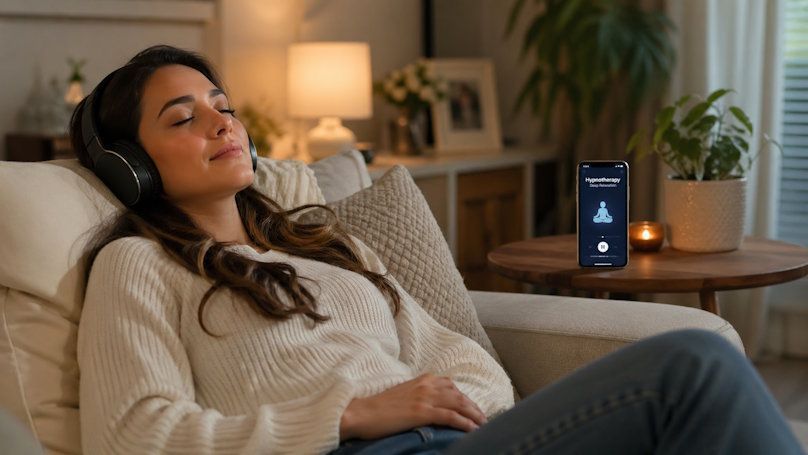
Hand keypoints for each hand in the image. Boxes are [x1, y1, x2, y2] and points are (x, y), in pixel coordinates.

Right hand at [339, 373, 486, 440]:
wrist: (362, 413)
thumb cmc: (379, 407)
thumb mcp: (402, 395)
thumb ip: (418, 395)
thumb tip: (430, 405)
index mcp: (422, 379)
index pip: (450, 385)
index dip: (463, 396)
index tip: (471, 406)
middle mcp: (426, 385)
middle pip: (459, 394)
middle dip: (473, 407)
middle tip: (483, 418)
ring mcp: (425, 398)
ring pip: (459, 404)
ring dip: (474, 415)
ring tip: (483, 424)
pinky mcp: (422, 412)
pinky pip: (450, 416)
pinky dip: (465, 423)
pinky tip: (473, 429)